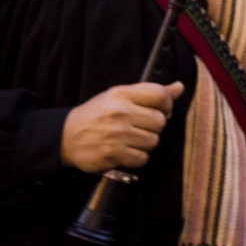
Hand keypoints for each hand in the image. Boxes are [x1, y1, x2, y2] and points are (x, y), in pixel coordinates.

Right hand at [60, 82, 184, 172]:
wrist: (65, 136)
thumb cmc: (96, 115)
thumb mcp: (119, 96)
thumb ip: (149, 92)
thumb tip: (179, 87)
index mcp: (121, 95)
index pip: (159, 94)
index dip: (167, 104)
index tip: (162, 110)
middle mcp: (119, 113)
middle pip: (160, 121)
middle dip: (154, 126)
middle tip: (140, 127)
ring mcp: (116, 134)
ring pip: (153, 141)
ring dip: (145, 143)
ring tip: (130, 139)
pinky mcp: (113, 153)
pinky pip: (142, 158)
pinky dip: (137, 157)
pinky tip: (126, 150)